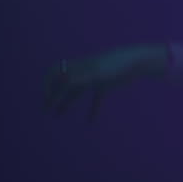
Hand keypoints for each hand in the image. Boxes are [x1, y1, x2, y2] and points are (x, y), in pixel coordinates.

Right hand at [42, 44, 164, 121]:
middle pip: (63, 84)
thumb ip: (78, 79)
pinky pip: (95, 99)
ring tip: (57, 115)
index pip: (55, 72)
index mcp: (78, 66)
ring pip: (75, 92)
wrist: (136, 61)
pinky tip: (90, 121)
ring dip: (66, 103)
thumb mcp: (96, 74)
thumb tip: (60, 85)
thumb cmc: (115, 64)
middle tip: (46, 110)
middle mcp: (83, 72)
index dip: (48, 84)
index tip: (47, 98)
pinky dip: (92, 109)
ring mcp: (94, 78)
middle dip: (53, 96)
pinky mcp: (105, 84)